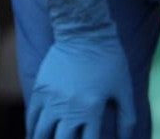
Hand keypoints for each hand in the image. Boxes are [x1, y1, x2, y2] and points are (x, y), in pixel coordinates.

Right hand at [28, 0, 136, 138]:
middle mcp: (69, 108)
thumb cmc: (109, 59)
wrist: (84, 31)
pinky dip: (32, 129)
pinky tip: (35, 135)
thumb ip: (127, 117)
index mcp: (91, 110)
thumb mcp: (124, 89)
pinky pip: (31, 116)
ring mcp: (51, 99)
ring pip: (41, 133)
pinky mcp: (40, 88)